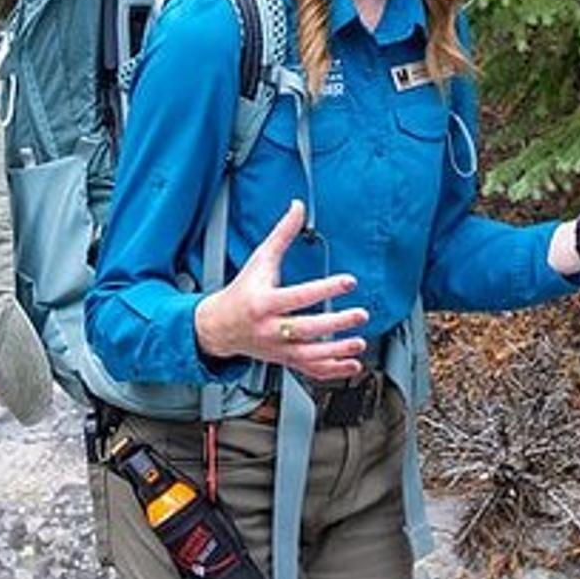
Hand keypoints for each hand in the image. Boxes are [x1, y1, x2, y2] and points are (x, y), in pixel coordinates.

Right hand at [194, 199, 369, 380]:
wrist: (218, 327)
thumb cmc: (242, 292)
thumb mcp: (259, 260)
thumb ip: (282, 235)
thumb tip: (297, 207)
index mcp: (264, 302)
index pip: (298, 296)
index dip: (325, 288)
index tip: (349, 281)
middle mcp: (270, 329)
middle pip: (305, 329)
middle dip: (335, 324)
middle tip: (360, 314)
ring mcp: (277, 348)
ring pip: (309, 355)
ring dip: (336, 352)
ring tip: (358, 343)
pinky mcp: (284, 360)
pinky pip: (309, 369)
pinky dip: (331, 371)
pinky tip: (352, 365)